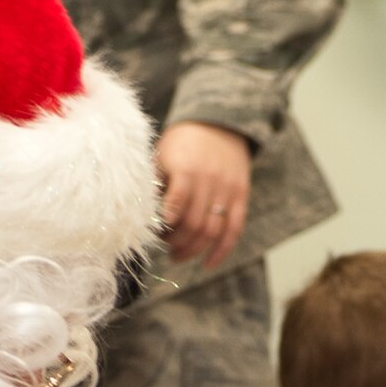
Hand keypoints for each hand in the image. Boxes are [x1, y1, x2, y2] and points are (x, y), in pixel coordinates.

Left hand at [156, 122, 251, 269]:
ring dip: (194, 250)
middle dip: (177, 243)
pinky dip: (221, 251)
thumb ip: (156, 185)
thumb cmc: (182, 143)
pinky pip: (234, 230)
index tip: (157, 233)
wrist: (218, 122)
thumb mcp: (163, 155)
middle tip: (167, 248)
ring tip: (179, 256)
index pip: (176, 206)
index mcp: (186, 169)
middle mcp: (209, 180)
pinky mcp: (241, 197)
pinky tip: (208, 263)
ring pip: (213, 232)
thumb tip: (144, 219)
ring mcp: (227, 190)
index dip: (166, 225)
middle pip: (194, 225)